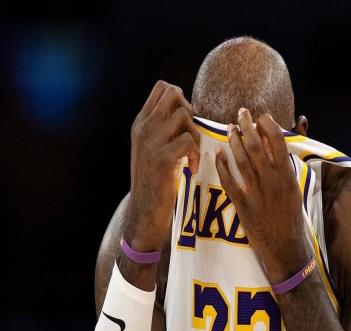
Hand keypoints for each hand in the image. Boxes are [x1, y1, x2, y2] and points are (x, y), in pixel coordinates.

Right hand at [124, 80, 199, 251]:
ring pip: (184, 116)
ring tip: (192, 155)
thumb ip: (162, 129)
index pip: (162, 87)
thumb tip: (186, 112)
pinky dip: (196, 155)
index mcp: (141, 123)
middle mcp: (143, 128)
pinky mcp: (162, 158)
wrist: (144, 210)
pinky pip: (189, 141)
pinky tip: (191, 169)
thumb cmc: (154, 181)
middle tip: (189, 133)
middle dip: (189, 109)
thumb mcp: (151, 149)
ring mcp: (151, 141)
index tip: (184, 122)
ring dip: (195, 135)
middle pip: (173, 93)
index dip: (180, 98)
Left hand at [215, 108, 311, 283]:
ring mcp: (257, 194)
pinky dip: (223, 167)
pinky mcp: (244, 206)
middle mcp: (273, 182)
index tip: (261, 117)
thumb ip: (287, 170)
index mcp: (288, 176)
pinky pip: (230, 182)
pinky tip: (218, 155)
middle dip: (248, 126)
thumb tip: (280, 149)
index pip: (278, 142)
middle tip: (241, 114)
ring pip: (242, 160)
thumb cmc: (292, 220)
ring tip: (229, 128)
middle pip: (257, 146)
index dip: (268, 125)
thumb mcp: (295, 192)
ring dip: (234, 141)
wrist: (286, 248)